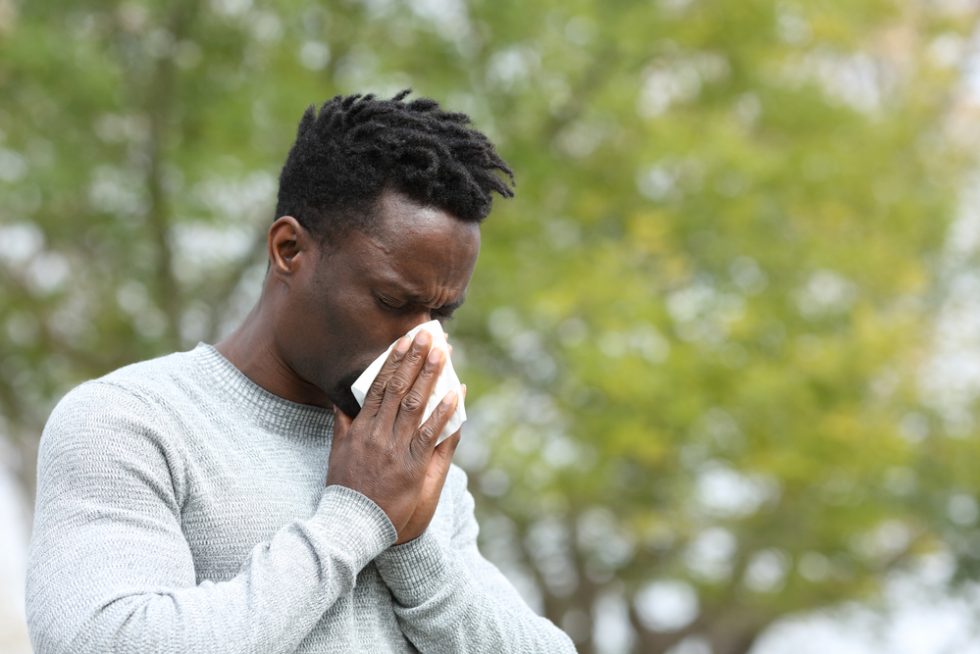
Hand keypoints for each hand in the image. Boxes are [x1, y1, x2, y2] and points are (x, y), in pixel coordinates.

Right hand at [327, 330, 460, 542]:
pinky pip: (429, 434)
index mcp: (360, 428)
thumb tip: (339, 404)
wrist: (351, 524)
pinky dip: (442, 413)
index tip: (405, 341)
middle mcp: (377, 434)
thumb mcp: (337, 454)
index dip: (394, 361)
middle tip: (429, 335)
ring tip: (443, 353)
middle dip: (415, 359)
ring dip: (430, 376)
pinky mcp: (411, 467)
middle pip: (398, 388)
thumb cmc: (345, 490)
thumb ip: (342, 426)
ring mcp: (395, 449)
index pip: (379, 386)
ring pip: (414, 405)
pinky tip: (454, 393)